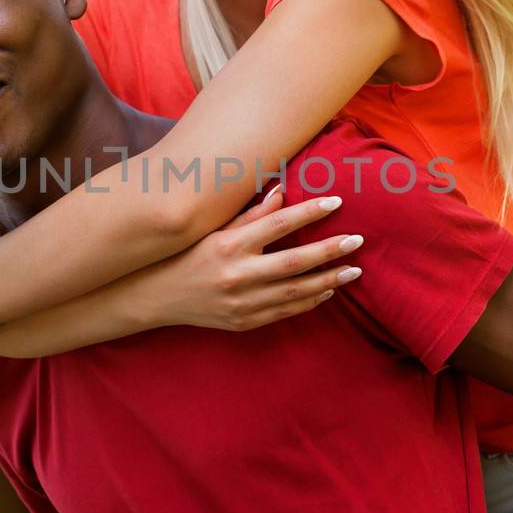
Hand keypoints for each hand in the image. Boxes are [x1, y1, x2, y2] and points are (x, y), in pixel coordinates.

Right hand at [153, 185, 363, 331]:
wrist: (154, 295)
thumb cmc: (186, 253)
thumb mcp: (213, 229)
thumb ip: (250, 214)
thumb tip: (283, 191)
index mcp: (230, 244)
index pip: (279, 223)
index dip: (310, 212)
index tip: (336, 202)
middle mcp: (238, 274)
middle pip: (295, 261)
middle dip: (330, 251)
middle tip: (357, 241)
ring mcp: (241, 302)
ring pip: (296, 292)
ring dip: (328, 280)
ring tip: (353, 270)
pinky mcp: (243, 322)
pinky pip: (284, 312)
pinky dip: (308, 301)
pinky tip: (327, 291)